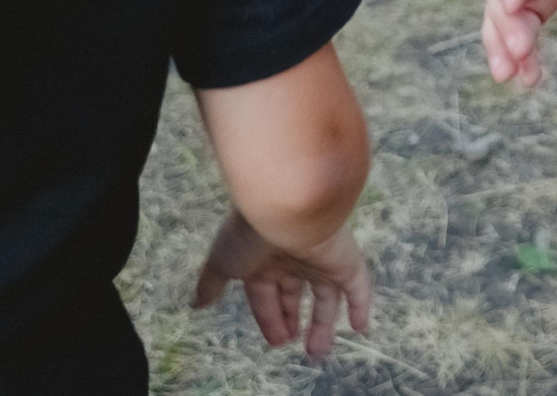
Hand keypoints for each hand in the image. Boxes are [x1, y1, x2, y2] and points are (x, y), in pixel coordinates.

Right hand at [191, 211, 371, 359]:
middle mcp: (293, 258)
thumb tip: (195, 304)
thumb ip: (211, 283)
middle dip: (292, 318)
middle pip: (294, 294)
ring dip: (323, 324)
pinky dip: (360, 306)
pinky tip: (361, 328)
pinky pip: (358, 286)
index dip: (269, 318)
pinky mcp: (346, 260)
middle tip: (291, 342)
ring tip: (318, 351)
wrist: (288, 205)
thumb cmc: (250, 233)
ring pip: (325, 296)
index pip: (265, 296)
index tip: (275, 340)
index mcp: (263, 260)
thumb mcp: (222, 262)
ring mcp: (321, 259)